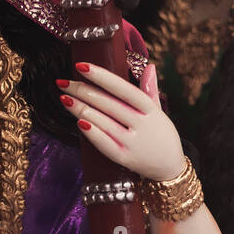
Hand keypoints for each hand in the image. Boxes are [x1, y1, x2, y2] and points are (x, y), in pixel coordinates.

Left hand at [57, 61, 184, 181]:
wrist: (169, 168)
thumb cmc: (160, 135)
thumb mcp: (158, 111)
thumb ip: (150, 89)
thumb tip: (148, 65)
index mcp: (151, 109)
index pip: (124, 89)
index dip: (102, 77)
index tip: (81, 66)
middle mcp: (143, 125)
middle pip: (108, 104)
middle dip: (83, 91)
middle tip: (63, 82)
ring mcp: (134, 143)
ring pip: (103, 122)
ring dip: (80, 109)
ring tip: (64, 98)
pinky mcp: (125, 159)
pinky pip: (105, 144)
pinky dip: (91, 132)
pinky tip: (77, 121)